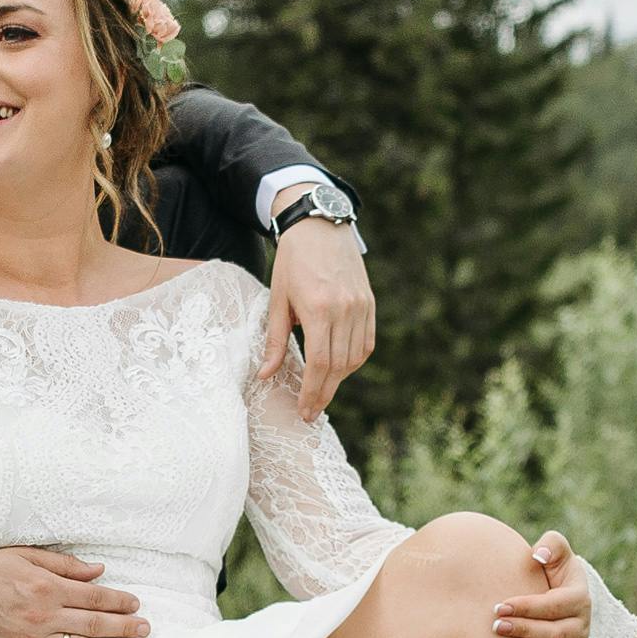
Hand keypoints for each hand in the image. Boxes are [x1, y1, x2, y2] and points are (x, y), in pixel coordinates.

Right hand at [0, 545, 143, 637]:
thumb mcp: (24, 557)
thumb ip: (64, 566)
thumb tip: (99, 572)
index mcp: (46, 588)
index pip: (93, 598)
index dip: (118, 602)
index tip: (135, 604)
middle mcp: (43, 617)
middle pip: (94, 625)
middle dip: (125, 627)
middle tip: (146, 629)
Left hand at [256, 216, 376, 419]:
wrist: (320, 225)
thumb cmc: (292, 261)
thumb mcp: (277, 299)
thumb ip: (274, 340)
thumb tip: (266, 376)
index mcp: (319, 309)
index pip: (320, 364)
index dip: (312, 392)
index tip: (304, 411)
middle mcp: (345, 310)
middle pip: (339, 366)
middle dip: (324, 393)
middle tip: (311, 412)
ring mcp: (361, 306)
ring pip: (355, 357)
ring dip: (339, 379)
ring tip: (321, 391)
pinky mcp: (369, 302)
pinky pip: (366, 342)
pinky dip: (355, 360)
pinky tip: (340, 370)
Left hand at [494, 531, 597, 637]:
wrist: (556, 594)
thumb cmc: (549, 571)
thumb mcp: (555, 553)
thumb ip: (552, 545)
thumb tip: (538, 555)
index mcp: (579, 596)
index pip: (556, 604)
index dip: (528, 606)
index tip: (499, 606)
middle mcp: (582, 622)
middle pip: (558, 632)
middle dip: (526, 630)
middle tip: (497, 626)